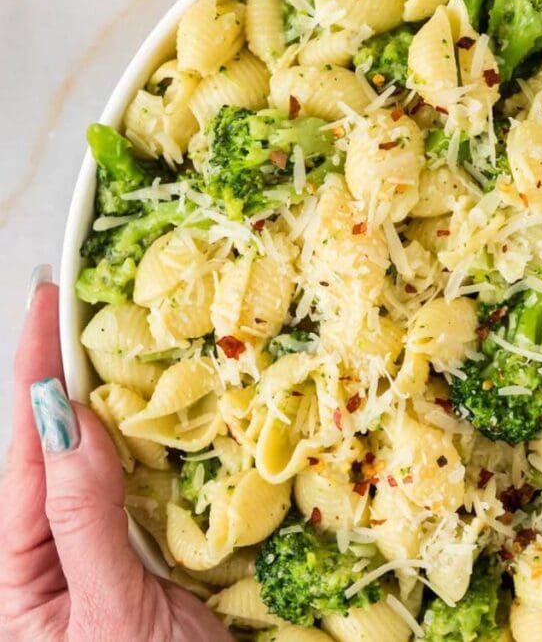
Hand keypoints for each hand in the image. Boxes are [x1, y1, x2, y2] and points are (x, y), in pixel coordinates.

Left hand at [0, 268, 231, 641]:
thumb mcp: (110, 618)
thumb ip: (83, 521)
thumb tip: (72, 429)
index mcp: (9, 579)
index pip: (19, 457)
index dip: (32, 375)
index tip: (47, 303)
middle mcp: (39, 560)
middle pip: (45, 451)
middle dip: (57, 377)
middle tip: (75, 304)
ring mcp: (87, 558)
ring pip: (90, 465)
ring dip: (104, 405)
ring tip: (110, 343)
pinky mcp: (133, 559)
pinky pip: (131, 491)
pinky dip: (146, 448)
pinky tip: (155, 417)